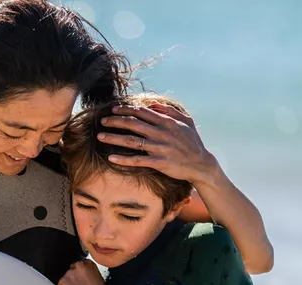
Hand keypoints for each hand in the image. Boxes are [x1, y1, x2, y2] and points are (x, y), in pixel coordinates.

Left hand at [58, 260, 110, 284]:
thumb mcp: (98, 277)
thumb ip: (89, 270)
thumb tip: (84, 272)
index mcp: (87, 264)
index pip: (81, 263)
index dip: (81, 272)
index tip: (82, 277)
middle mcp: (76, 268)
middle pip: (72, 269)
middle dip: (74, 277)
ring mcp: (68, 275)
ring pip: (66, 277)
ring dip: (69, 282)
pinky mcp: (62, 283)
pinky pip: (61, 284)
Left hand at [97, 103, 223, 185]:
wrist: (201, 164)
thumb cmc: (193, 142)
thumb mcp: (186, 121)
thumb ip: (169, 110)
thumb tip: (152, 103)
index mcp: (167, 122)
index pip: (141, 112)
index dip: (125, 109)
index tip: (113, 109)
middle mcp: (161, 133)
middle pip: (133, 124)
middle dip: (115, 121)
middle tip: (102, 121)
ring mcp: (159, 148)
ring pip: (131, 141)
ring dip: (114, 138)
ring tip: (100, 137)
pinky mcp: (159, 163)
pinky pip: (137, 160)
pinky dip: (123, 159)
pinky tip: (111, 158)